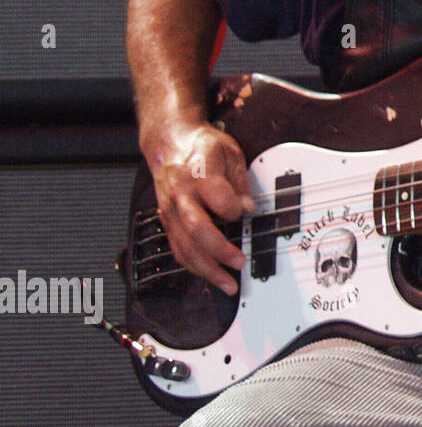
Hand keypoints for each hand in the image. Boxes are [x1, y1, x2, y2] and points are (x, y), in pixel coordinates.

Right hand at [145, 123, 253, 295]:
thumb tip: (249, 208)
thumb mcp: (230, 151)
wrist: (169, 142)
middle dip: (219, 251)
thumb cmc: (202, 146)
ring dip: (206, 269)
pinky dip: (193, 266)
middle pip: (196, 230)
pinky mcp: (167, 221)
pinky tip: (209, 275)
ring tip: (228, 284)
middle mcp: (182, 195)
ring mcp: (171, 210)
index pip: (218, 198)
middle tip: (240, 263)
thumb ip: (241, 181)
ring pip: (184, 246)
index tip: (247, 212)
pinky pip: (178, 248)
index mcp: (200, 174)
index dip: (234, 209)